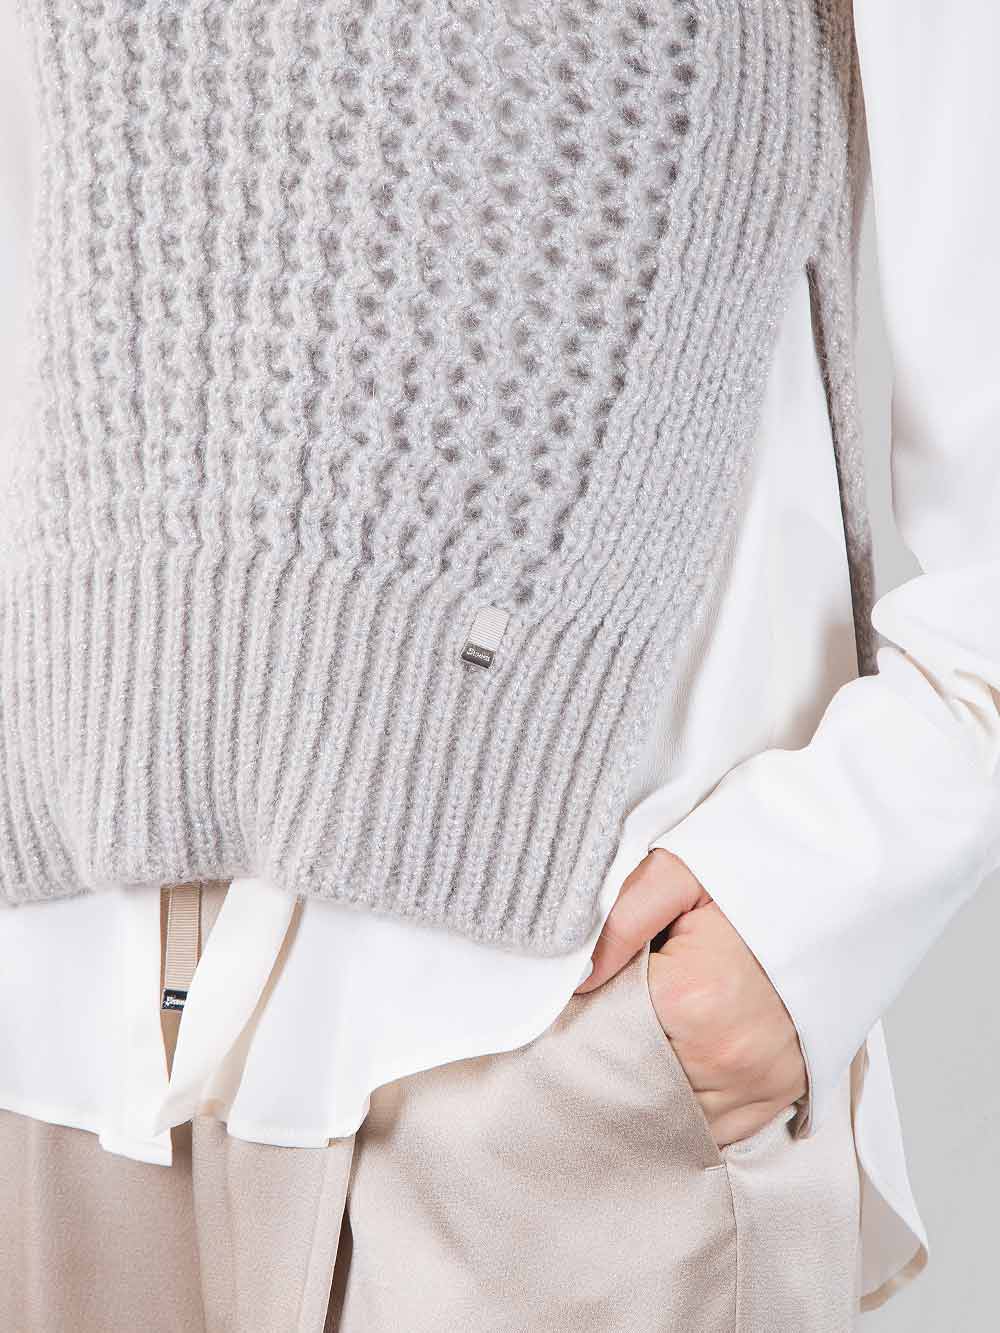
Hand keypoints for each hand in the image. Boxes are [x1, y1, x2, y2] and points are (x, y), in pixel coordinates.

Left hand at [575, 848, 806, 1147]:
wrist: (842, 893)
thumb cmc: (755, 878)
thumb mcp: (679, 871)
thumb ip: (619, 920)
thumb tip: (575, 980)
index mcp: (690, 999)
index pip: (601, 1033)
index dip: (583, 1015)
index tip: (577, 1000)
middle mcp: (726, 1056)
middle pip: (630, 1080)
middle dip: (608, 1056)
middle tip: (601, 1022)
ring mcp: (757, 1085)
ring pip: (668, 1113)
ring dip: (646, 1087)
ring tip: (641, 1041)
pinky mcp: (779, 1097)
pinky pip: (712, 1129)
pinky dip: (687, 1104)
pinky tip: (676, 1068)